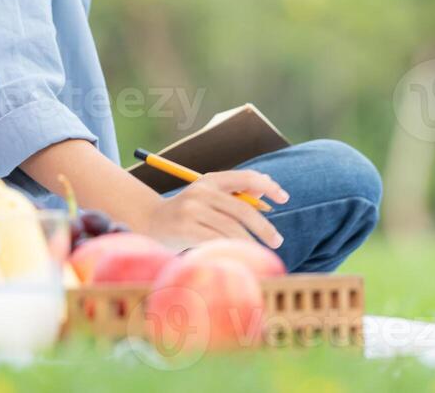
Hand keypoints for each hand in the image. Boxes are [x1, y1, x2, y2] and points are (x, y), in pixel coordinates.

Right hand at [134, 169, 288, 250]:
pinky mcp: (185, 228)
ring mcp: (192, 209)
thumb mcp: (209, 198)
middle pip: (242, 208)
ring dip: (250, 242)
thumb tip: (267, 192)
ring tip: (260, 253)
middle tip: (277, 240)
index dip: (268, 186)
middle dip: (263, 226)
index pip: (245, 177)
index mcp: (210, 180)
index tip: (284, 198)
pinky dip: (232, 249)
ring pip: (231, 227)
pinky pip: (217, 240)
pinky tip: (240, 256)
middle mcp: (201, 191)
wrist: (150, 222)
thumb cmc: (188, 213)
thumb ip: (234, 195)